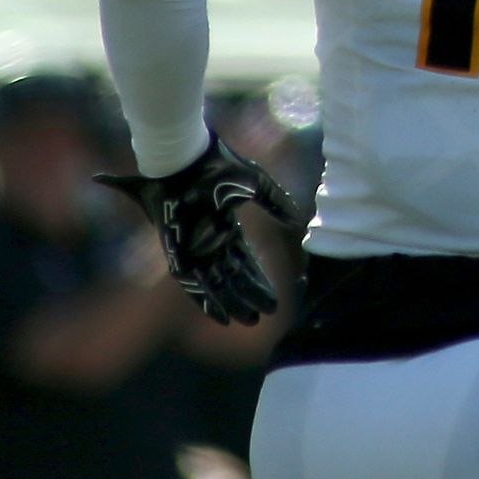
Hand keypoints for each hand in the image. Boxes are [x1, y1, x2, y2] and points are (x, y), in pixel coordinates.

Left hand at [99, 133, 302, 326]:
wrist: (183, 157)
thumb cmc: (218, 164)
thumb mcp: (256, 183)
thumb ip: (276, 202)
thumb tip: (299, 219)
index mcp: (225, 227)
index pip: (244, 261)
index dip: (258, 279)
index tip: (272, 296)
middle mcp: (210, 242)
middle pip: (233, 277)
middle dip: (249, 296)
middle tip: (264, 315)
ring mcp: (195, 247)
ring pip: (217, 285)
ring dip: (233, 303)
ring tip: (250, 320)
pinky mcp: (180, 252)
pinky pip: (194, 285)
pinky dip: (207, 302)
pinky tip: (221, 317)